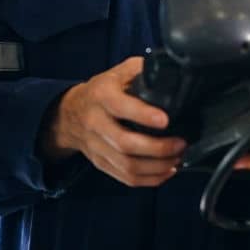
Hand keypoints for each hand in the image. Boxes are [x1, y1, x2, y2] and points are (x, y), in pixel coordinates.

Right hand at [40, 56, 184, 187]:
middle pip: (125, 143)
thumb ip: (142, 70)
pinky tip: (166, 171)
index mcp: (101, 95)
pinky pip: (125, 177)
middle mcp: (95, 122)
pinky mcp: (101, 163)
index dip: (144, 115)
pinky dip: (149, 179)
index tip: (166, 120)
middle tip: (180, 144)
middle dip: (157, 148)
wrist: (70, 113)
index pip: (121, 107)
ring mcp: (96, 146)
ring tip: (177, 158)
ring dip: (157, 167)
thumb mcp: (119, 72)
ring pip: (127, 165)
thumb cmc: (102, 90)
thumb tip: (172, 72)